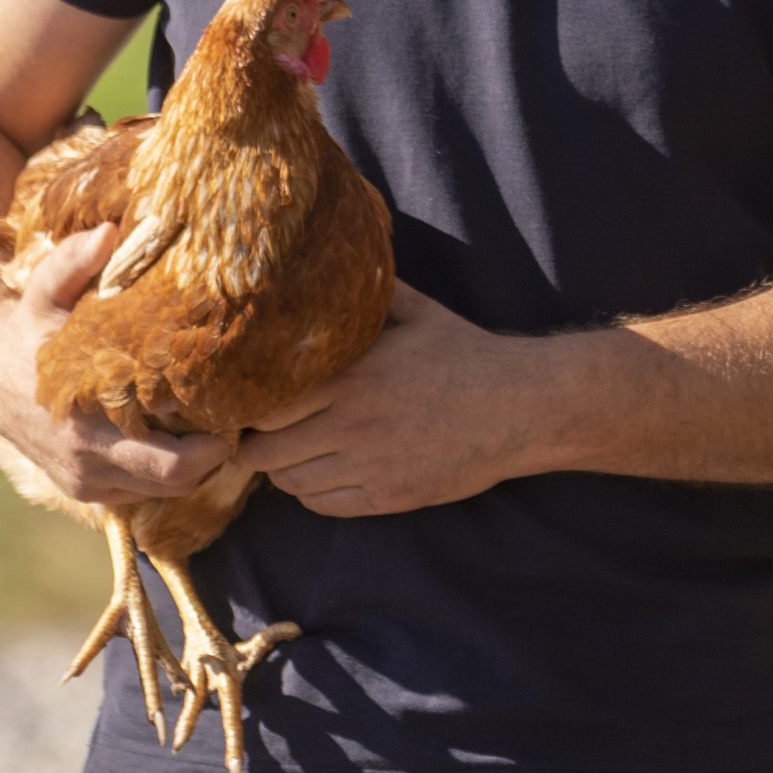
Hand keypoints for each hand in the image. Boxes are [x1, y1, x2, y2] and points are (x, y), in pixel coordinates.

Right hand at [0, 223, 233, 513]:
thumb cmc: (28, 327)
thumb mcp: (46, 289)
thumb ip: (74, 261)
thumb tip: (110, 232)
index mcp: (85, 426)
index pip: (174, 462)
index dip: (215, 445)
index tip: (235, 407)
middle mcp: (86, 462)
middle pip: (178, 482)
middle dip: (212, 455)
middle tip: (231, 414)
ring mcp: (85, 481)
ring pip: (164, 489)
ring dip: (190, 462)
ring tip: (205, 417)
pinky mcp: (85, 489)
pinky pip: (142, 490)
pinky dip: (162, 469)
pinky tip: (171, 430)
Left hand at [233, 286, 546, 517]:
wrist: (521, 407)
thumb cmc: (468, 355)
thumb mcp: (419, 314)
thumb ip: (372, 296)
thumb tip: (338, 266)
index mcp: (353, 376)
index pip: (265, 406)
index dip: (250, 408)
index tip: (251, 403)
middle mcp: (353, 425)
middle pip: (266, 452)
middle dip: (257, 445)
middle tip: (265, 434)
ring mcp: (370, 467)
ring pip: (291, 483)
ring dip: (285, 471)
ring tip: (295, 454)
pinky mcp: (388, 498)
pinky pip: (324, 506)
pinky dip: (315, 494)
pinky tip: (327, 473)